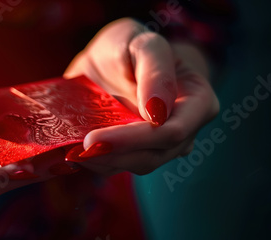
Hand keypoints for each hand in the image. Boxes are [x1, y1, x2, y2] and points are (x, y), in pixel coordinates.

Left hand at [64, 18, 218, 174]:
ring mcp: (160, 147)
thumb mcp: (145, 42)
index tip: (96, 138)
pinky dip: (95, 162)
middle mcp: (184, 131)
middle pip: (152, 155)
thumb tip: (157, 113)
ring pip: (133, 165)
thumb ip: (156, 69)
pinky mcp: (135, 153)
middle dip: (114, 155)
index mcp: (197, 102)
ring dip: (102, 163)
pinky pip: (117, 165)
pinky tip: (73, 153)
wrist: (115, 58)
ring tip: (73, 152)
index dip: (134, 140)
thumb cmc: (134, 46)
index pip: (172, 132)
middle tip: (79, 150)